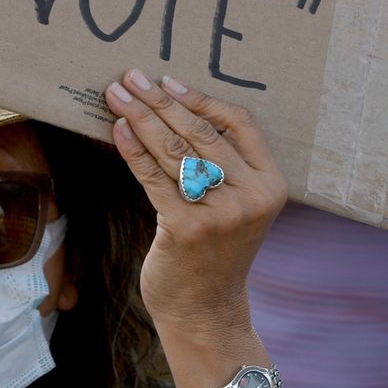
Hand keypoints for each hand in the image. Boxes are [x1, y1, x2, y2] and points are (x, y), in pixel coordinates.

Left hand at [103, 71, 286, 336]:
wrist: (206, 311)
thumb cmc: (214, 250)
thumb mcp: (236, 205)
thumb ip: (222, 165)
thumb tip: (173, 108)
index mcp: (271, 185)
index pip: (240, 123)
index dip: (201, 99)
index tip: (168, 81)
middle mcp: (251, 197)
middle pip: (200, 132)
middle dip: (159, 100)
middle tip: (130, 77)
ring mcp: (220, 214)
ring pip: (173, 150)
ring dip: (139, 117)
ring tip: (115, 95)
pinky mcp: (185, 228)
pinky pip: (152, 177)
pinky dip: (132, 149)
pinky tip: (116, 129)